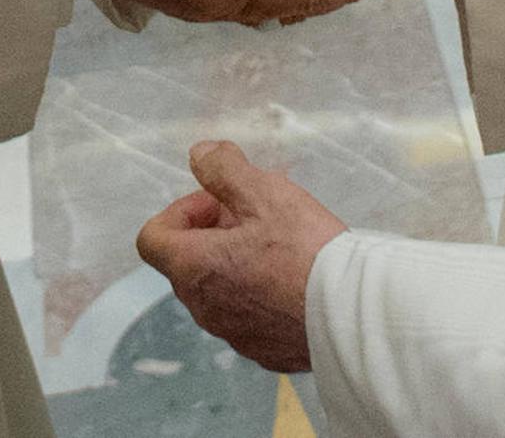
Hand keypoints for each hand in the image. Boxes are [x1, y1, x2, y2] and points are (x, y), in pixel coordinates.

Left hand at [137, 140, 346, 371]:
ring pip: (219, 288)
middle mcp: (204, 307)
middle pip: (188, 261)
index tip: (219, 201)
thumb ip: (223, 169)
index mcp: (193, 269)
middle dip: (215, 230)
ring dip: (237, 260)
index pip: (153, 238)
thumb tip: (200, 154)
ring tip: (281, 241)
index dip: (181, 210)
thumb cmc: (305, 251)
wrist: (352, 315)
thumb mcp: (263, 192)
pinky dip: (260, 291)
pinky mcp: (264, 350)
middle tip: (257, 212)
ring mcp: (233, 333)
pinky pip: (249, 314)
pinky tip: (296, 276)